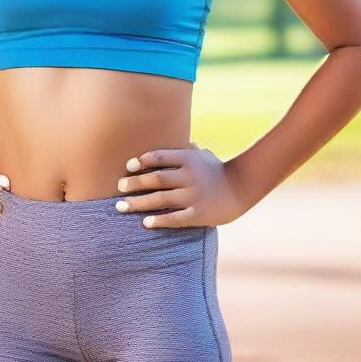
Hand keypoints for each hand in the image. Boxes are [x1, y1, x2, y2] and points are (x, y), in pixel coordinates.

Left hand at [115, 141, 247, 228]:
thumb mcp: (203, 154)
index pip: (160, 156)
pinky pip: (175, 218)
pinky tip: (145, 222)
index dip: (142, 160)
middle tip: (118, 187)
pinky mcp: (199, 214)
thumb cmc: (218, 170)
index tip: (128, 166)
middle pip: (156, 178)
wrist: (242, 188)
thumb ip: (186, 149)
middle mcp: (190, 176)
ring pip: (161, 199)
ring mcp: (194, 196)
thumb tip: (173, 139)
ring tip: (121, 206)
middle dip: (134, 183)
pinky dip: (159, 220)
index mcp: (189, 159)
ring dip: (138, 203)